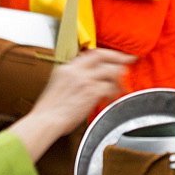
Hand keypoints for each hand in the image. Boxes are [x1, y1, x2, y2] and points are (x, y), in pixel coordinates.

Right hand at [11, 48, 133, 160]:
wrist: (45, 121)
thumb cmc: (50, 111)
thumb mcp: (58, 87)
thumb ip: (73, 80)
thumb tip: (88, 81)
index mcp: (66, 68)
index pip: (90, 54)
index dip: (106, 54)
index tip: (115, 57)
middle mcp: (75, 70)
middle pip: (102, 55)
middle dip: (118, 57)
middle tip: (129, 60)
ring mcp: (83, 80)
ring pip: (109, 72)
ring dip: (118, 81)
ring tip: (120, 89)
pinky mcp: (91, 91)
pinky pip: (109, 87)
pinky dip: (113, 94)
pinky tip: (112, 99)